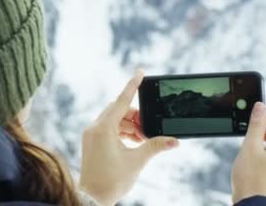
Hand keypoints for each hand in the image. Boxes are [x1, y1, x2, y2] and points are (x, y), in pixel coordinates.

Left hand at [79, 71, 178, 205]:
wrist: (92, 198)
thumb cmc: (111, 181)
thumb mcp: (137, 161)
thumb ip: (155, 146)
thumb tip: (174, 140)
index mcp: (103, 128)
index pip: (122, 101)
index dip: (132, 86)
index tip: (140, 72)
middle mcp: (94, 128)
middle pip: (118, 110)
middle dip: (136, 115)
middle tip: (149, 128)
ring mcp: (91, 135)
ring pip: (113, 120)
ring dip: (130, 125)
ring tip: (143, 139)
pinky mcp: (91, 142)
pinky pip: (107, 128)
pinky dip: (121, 131)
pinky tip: (133, 142)